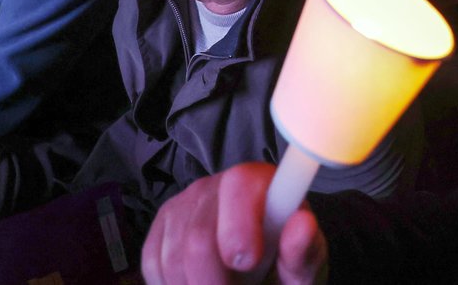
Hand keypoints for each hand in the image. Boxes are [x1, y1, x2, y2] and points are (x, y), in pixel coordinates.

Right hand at [142, 163, 327, 284]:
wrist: (264, 268)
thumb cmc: (284, 264)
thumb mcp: (304, 265)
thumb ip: (303, 251)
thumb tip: (302, 224)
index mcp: (258, 183)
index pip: (240, 186)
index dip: (238, 225)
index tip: (248, 262)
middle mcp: (215, 185)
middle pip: (198, 238)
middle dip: (213, 282)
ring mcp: (183, 203)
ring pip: (173, 257)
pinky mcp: (161, 225)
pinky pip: (153, 262)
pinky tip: (196, 283)